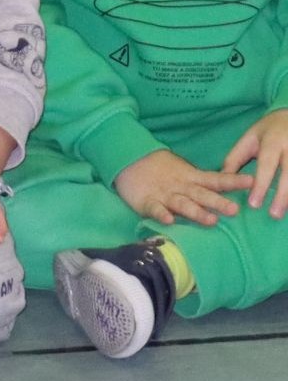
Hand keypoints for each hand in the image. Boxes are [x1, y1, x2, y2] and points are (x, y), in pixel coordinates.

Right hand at [114, 149, 248, 228]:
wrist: (128, 159)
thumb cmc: (161, 169)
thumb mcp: (184, 172)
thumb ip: (201, 182)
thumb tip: (227, 189)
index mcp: (191, 178)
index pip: (215, 179)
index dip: (233, 181)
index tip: (251, 182)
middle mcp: (181, 187)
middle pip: (202, 195)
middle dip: (218, 202)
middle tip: (234, 210)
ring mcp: (164, 194)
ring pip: (182, 204)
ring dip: (196, 212)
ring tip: (210, 221)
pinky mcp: (146, 201)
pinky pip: (155, 208)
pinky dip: (161, 214)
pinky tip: (168, 220)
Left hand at [223, 110, 287, 218]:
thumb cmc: (267, 131)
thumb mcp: (249, 139)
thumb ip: (235, 158)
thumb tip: (222, 181)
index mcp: (273, 141)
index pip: (267, 165)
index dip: (261, 185)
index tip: (254, 204)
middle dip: (282, 195)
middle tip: (274, 214)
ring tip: (285, 211)